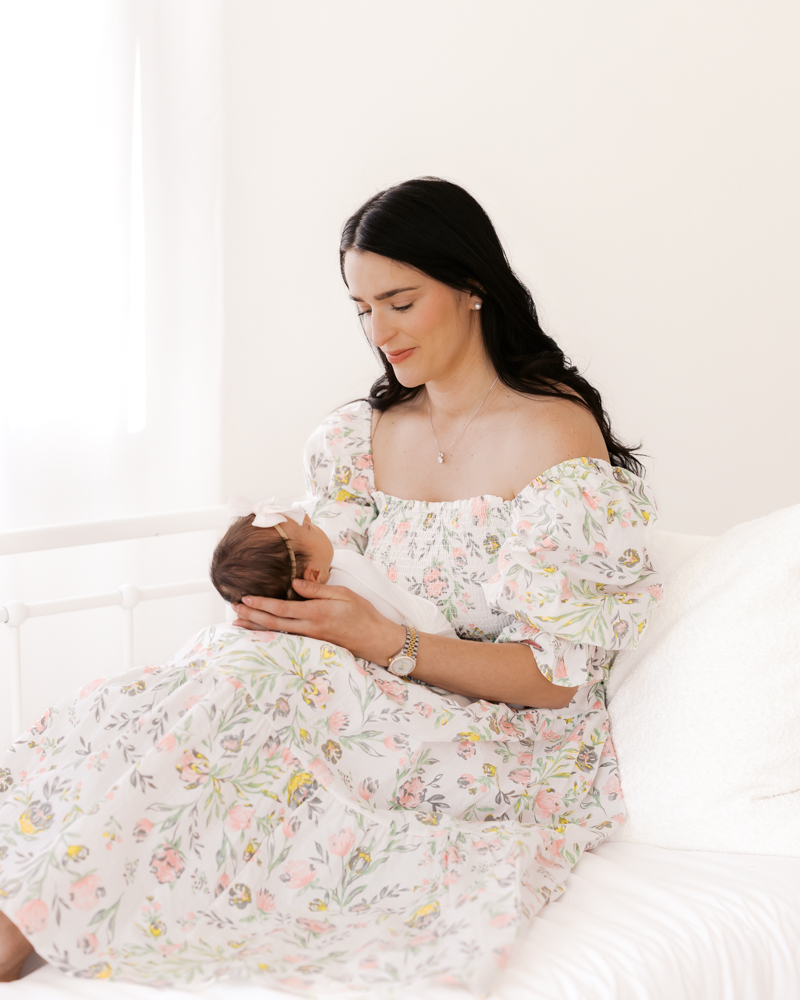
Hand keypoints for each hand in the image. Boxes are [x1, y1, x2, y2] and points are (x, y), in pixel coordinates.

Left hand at [232, 579, 406, 665]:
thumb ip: (317, 589)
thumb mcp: (343, 594)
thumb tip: (295, 582)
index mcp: (316, 613)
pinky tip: (262, 632)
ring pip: (277, 633)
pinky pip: (287, 637)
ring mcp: (310, 638)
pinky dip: (271, 634)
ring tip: (239, 622)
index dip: (261, 604)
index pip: (281, 608)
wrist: (376, 639)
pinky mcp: (313, 643)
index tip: (244, 599)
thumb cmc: (363, 614)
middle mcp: (309, 628)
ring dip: (257, 627)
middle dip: (252, 617)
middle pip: (274, 623)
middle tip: (234, 610)